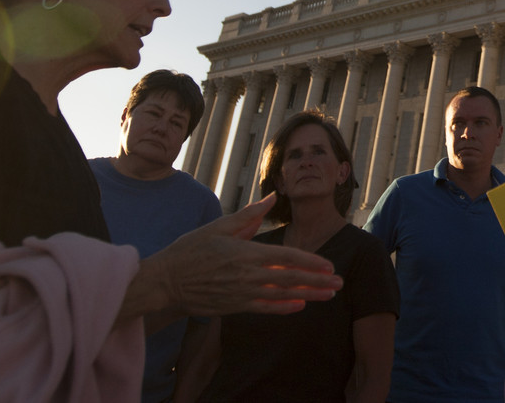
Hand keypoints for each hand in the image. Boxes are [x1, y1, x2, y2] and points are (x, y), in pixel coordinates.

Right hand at [149, 194, 342, 316]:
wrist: (165, 282)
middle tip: (339, 283)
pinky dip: (284, 308)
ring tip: (329, 296)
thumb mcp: (219, 226)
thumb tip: (272, 197)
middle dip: (318, 281)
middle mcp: (248, 275)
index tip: (329, 266)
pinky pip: (265, 308)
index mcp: (246, 252)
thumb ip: (249, 215)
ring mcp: (242, 293)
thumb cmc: (191, 250)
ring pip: (282, 295)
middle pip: (291, 278)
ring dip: (308, 295)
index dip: (311, 262)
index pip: (287, 257)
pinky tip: (300, 306)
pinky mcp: (235, 306)